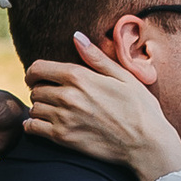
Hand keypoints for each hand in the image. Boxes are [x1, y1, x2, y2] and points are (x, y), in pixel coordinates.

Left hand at [24, 34, 180, 180]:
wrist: (147, 144)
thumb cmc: (140, 108)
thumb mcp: (123, 76)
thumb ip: (96, 57)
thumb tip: (76, 36)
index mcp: (80, 77)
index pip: (38, 68)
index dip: (34, 72)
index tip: (39, 77)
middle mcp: (68, 96)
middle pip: (35, 89)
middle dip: (41, 90)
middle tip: (52, 96)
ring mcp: (64, 118)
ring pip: (34, 108)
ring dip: (40, 108)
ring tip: (53, 111)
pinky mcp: (63, 138)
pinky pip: (32, 128)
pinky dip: (34, 125)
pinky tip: (45, 125)